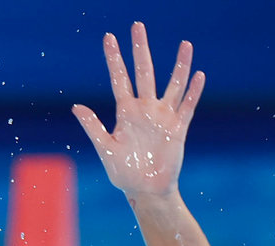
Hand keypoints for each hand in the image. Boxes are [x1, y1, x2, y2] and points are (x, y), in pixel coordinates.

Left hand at [72, 21, 204, 197]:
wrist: (147, 191)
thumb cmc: (124, 174)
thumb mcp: (105, 150)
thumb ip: (93, 127)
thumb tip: (75, 106)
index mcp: (125, 113)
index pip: (119, 78)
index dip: (114, 58)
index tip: (109, 37)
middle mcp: (145, 109)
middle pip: (144, 72)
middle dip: (141, 49)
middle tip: (138, 25)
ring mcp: (163, 117)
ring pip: (173, 85)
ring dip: (179, 65)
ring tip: (185, 44)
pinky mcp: (178, 128)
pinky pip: (187, 106)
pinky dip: (193, 91)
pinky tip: (199, 75)